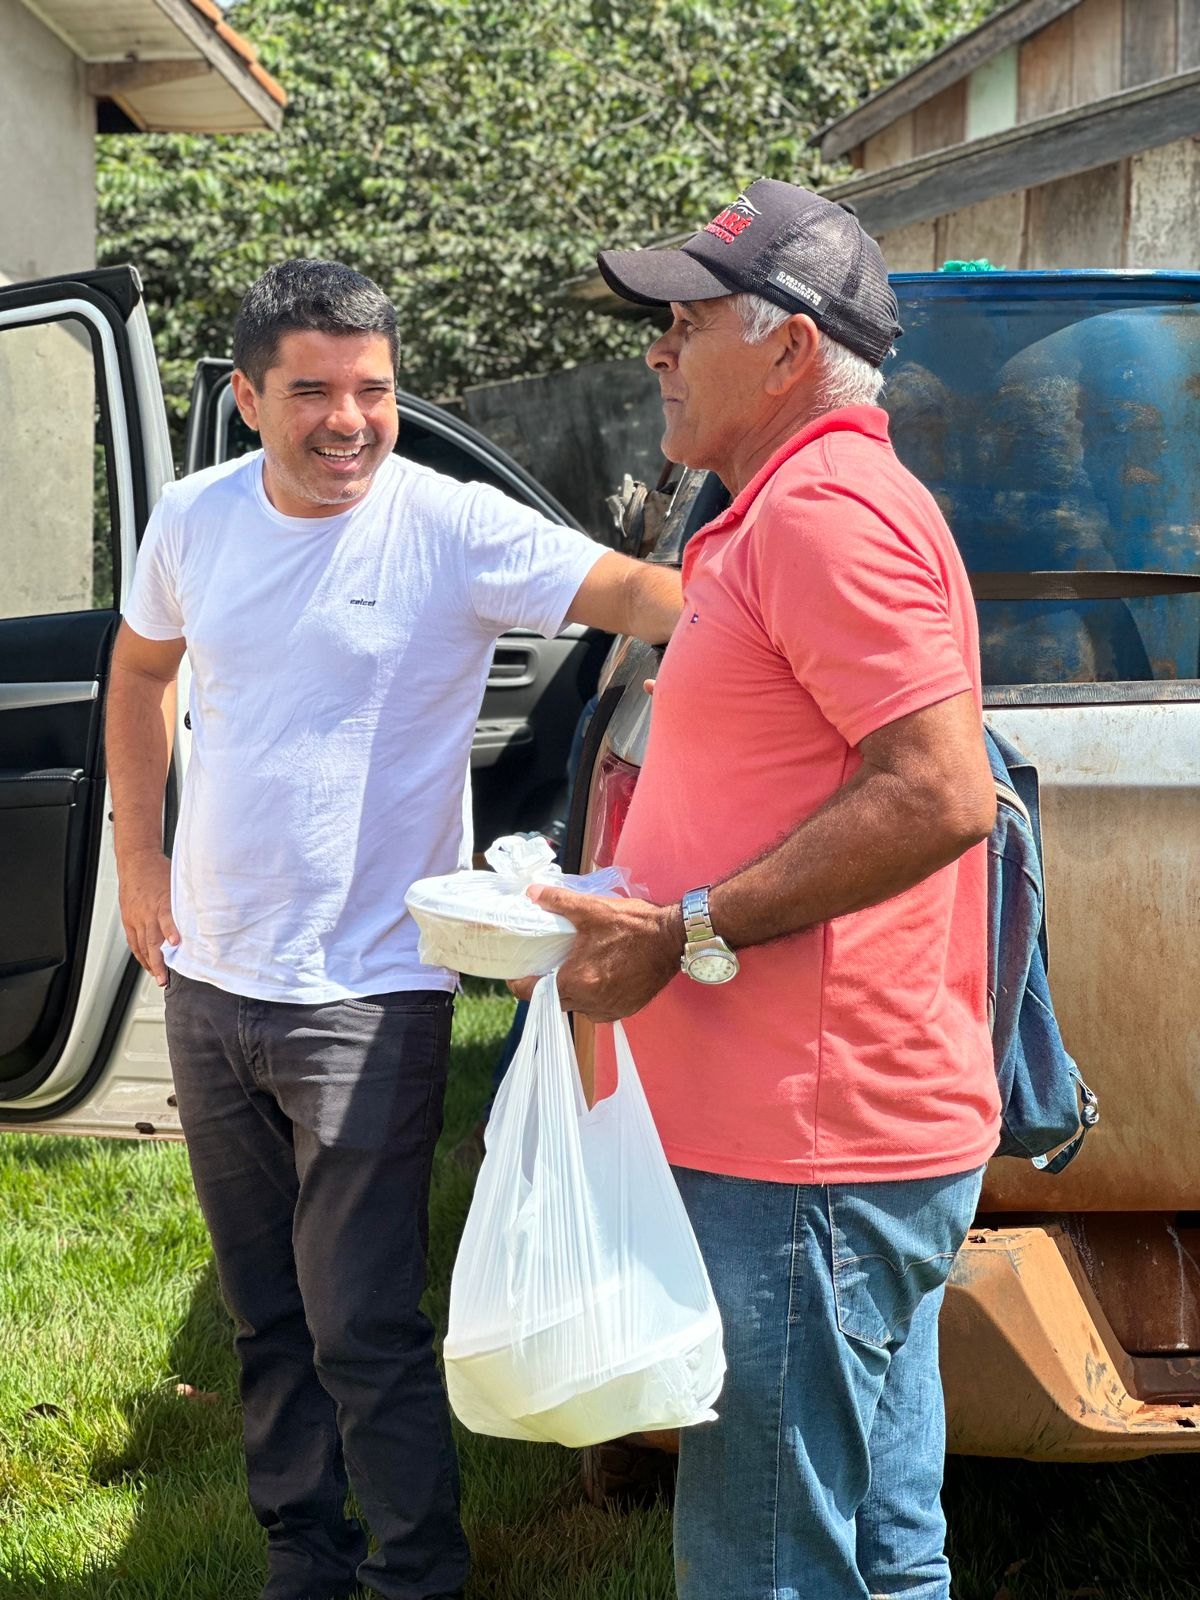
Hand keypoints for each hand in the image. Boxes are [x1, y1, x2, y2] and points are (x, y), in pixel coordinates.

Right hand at [117, 850, 180, 984]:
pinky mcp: (128, 919)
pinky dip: (140, 955)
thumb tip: (206, 915)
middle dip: (158, 962)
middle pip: (151, 940)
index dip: (171, 931)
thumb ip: (188, 902)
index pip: (166, 918)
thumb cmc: (159, 871)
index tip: (177, 943)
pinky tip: (147, 964)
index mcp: (162, 901)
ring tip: (158, 977)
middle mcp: (147, 912)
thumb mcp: (178, 883)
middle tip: (165, 978)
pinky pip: (133, 941)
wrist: (136, 861)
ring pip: (141, 945)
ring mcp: (136, 917)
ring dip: (150, 963)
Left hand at [508, 884, 682, 1022]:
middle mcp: (593, 1003)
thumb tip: (532, 893)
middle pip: (555, 1001)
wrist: (674, 938)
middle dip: (548, 985)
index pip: (533, 993)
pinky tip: (598, 976)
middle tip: (549, 964)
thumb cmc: (635, 925)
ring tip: (576, 969)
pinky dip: (593, 997)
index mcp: (578, 981)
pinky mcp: (626, 1010)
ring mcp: (611, 1009)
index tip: (520, 972)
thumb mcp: (593, 909)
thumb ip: (558, 901)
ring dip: (573, 992)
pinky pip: (598, 1009)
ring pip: (577, 1007)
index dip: (521, 982)